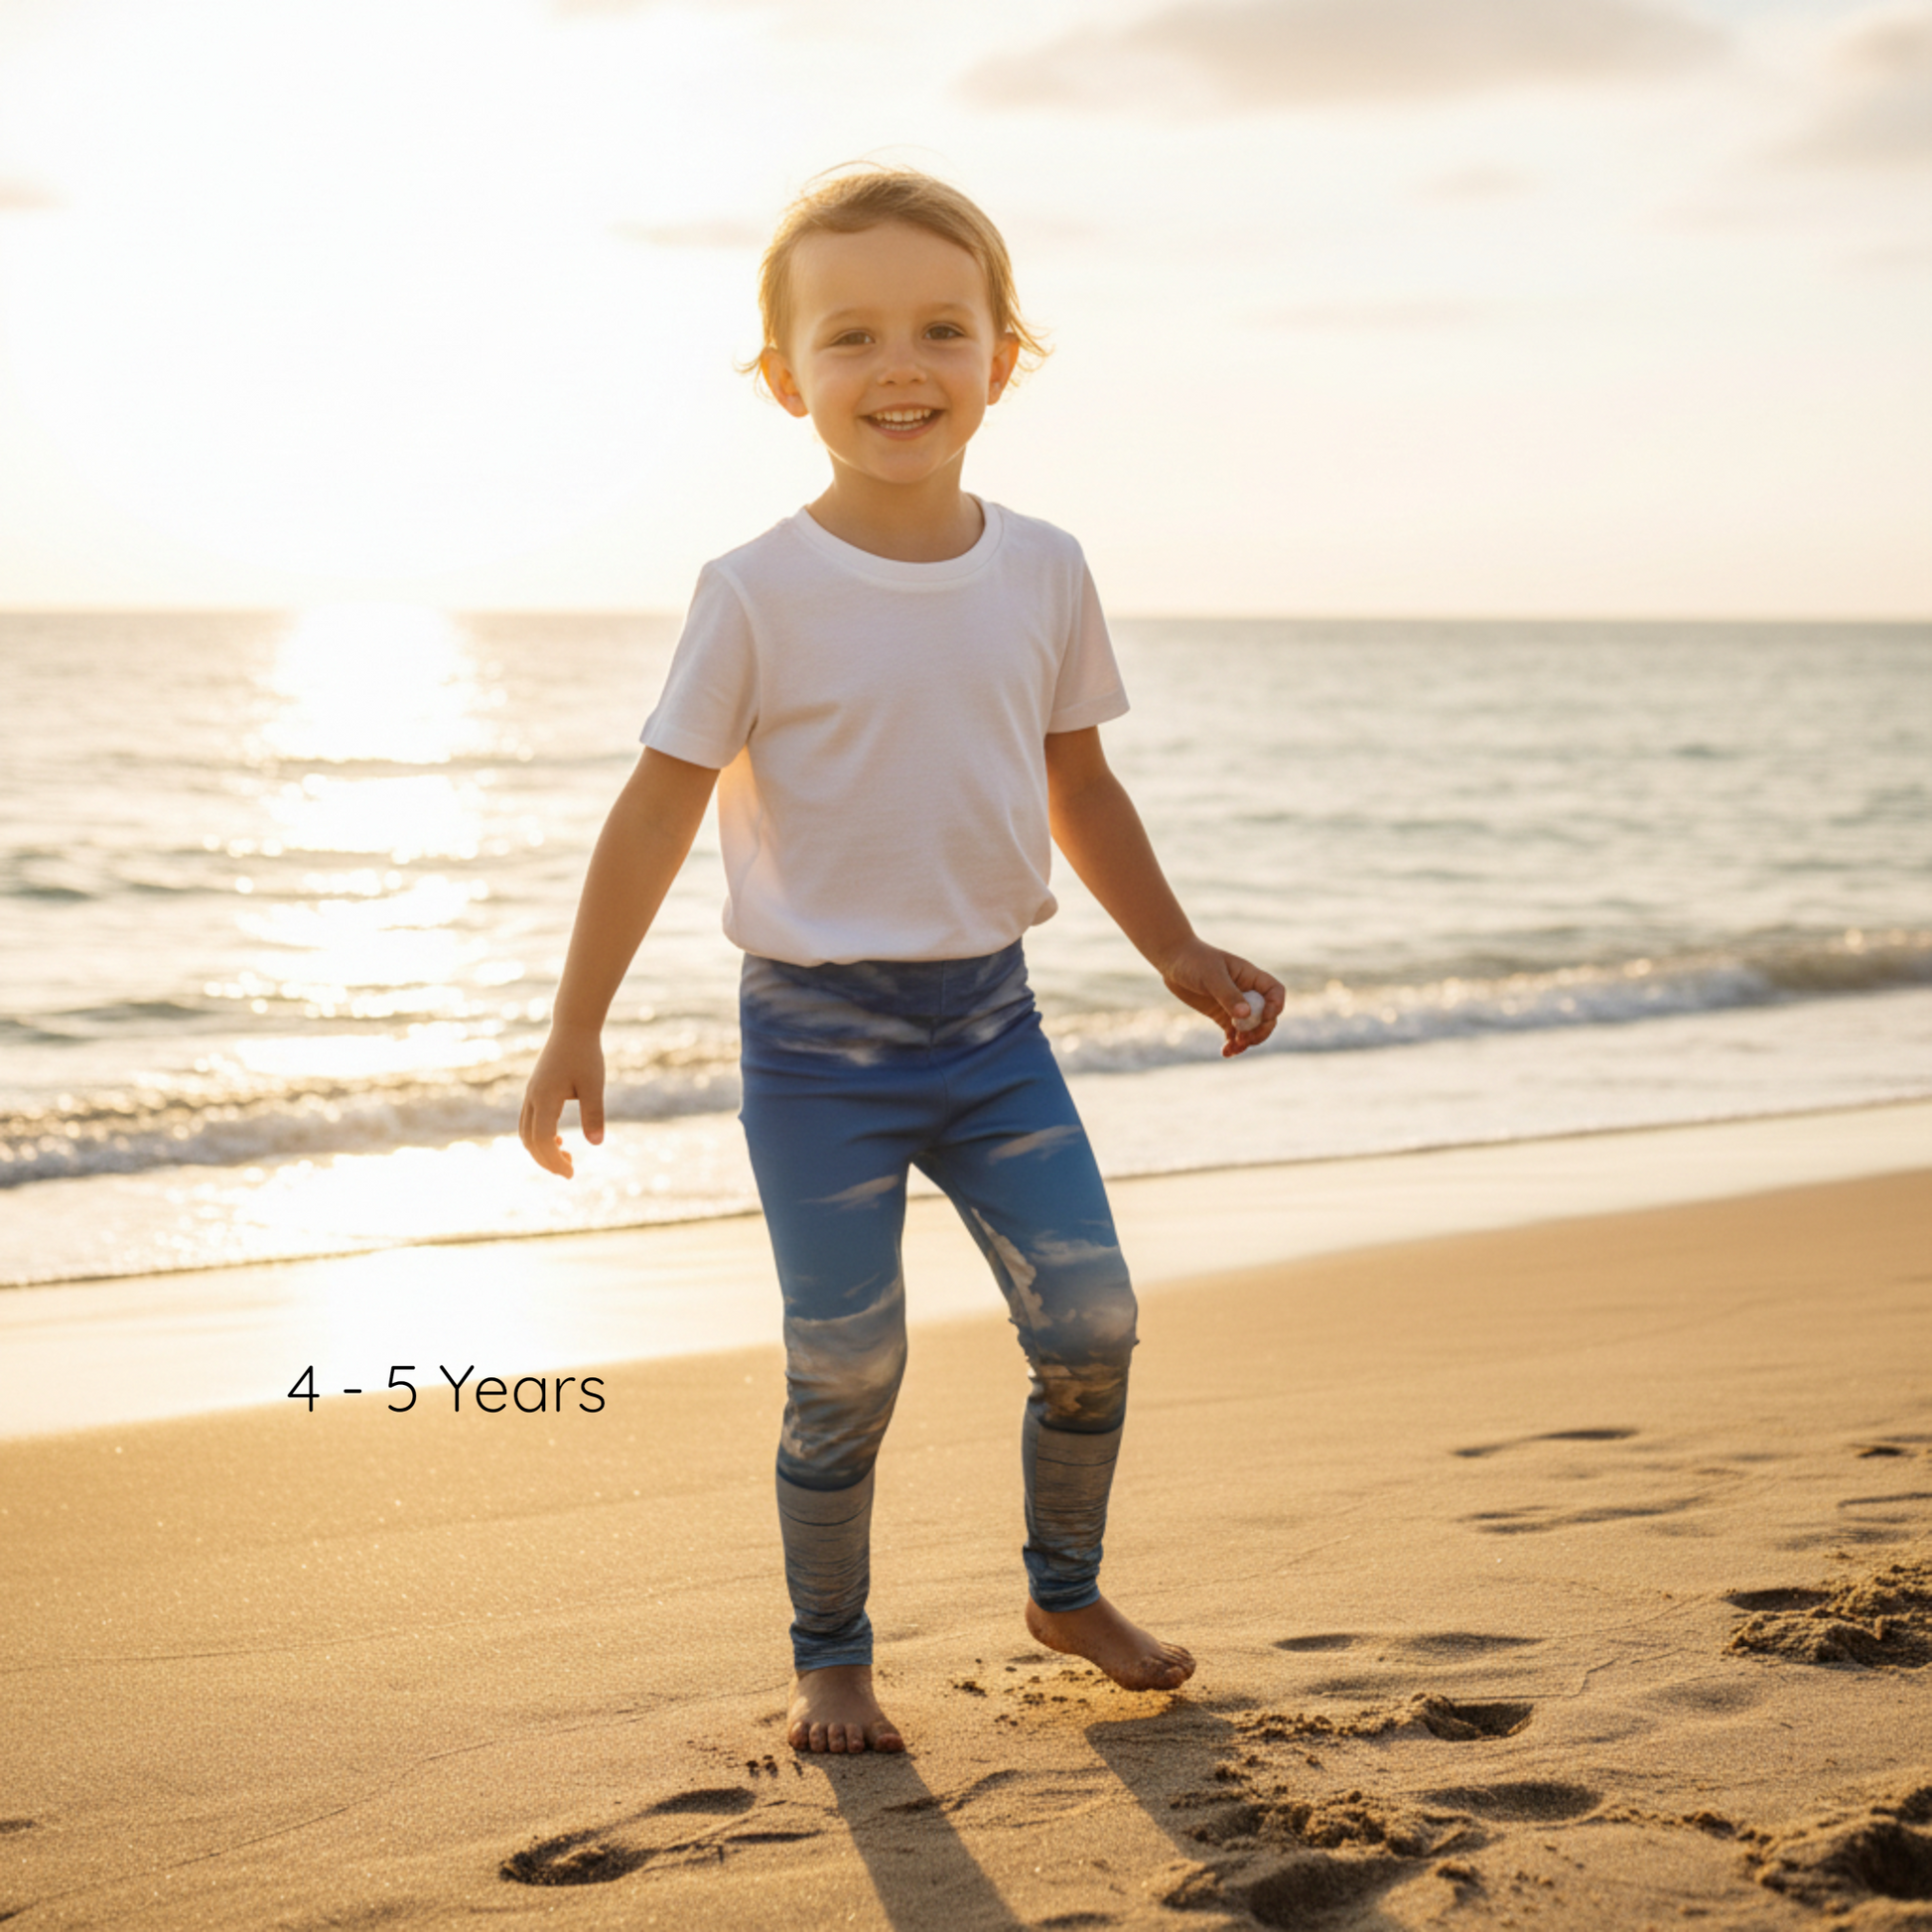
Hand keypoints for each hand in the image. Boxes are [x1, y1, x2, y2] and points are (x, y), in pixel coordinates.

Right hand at [518, 1026, 605, 1177]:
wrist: (572, 1028)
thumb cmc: (585, 1055)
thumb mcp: (594, 1085)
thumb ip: (593, 1113)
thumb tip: (596, 1143)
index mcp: (545, 1098)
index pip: (542, 1139)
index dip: (553, 1160)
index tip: (571, 1173)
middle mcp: (532, 1098)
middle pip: (530, 1140)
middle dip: (546, 1161)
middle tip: (569, 1173)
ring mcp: (531, 1094)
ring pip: (526, 1132)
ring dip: (541, 1150)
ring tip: (566, 1158)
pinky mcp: (535, 1091)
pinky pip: (529, 1121)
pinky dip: (539, 1137)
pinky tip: (558, 1139)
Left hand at [1158, 940, 1284, 1057]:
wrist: (1172, 960)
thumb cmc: (1194, 960)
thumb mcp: (1211, 976)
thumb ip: (1228, 995)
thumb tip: (1245, 1015)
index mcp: (1250, 977)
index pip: (1275, 992)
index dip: (1275, 1006)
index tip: (1263, 1016)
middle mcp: (1247, 991)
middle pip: (1266, 1015)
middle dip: (1260, 1030)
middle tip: (1245, 1039)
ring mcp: (1234, 1005)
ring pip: (1251, 1028)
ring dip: (1247, 1041)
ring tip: (1234, 1048)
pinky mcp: (1221, 1015)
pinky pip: (1233, 1034)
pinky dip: (1233, 1044)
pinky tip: (1226, 1052)